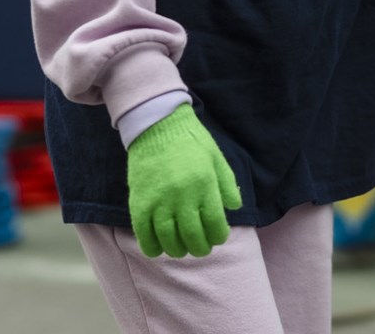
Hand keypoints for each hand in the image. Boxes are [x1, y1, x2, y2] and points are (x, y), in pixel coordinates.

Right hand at [125, 104, 241, 258]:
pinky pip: (144, 233)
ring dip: (177, 250)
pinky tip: (158, 249)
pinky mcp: (140, 201)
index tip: (217, 237)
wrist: (157, 124)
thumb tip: (235, 207)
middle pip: (193, 236)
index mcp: (205, 184)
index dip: (218, 236)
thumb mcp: (216, 158)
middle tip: (200, 248)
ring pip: (169, 239)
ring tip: (181, 249)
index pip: (215, 224)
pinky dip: (151, 247)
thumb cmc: (191, 140)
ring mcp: (159, 200)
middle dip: (200, 248)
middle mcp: (183, 195)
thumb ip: (228, 184)